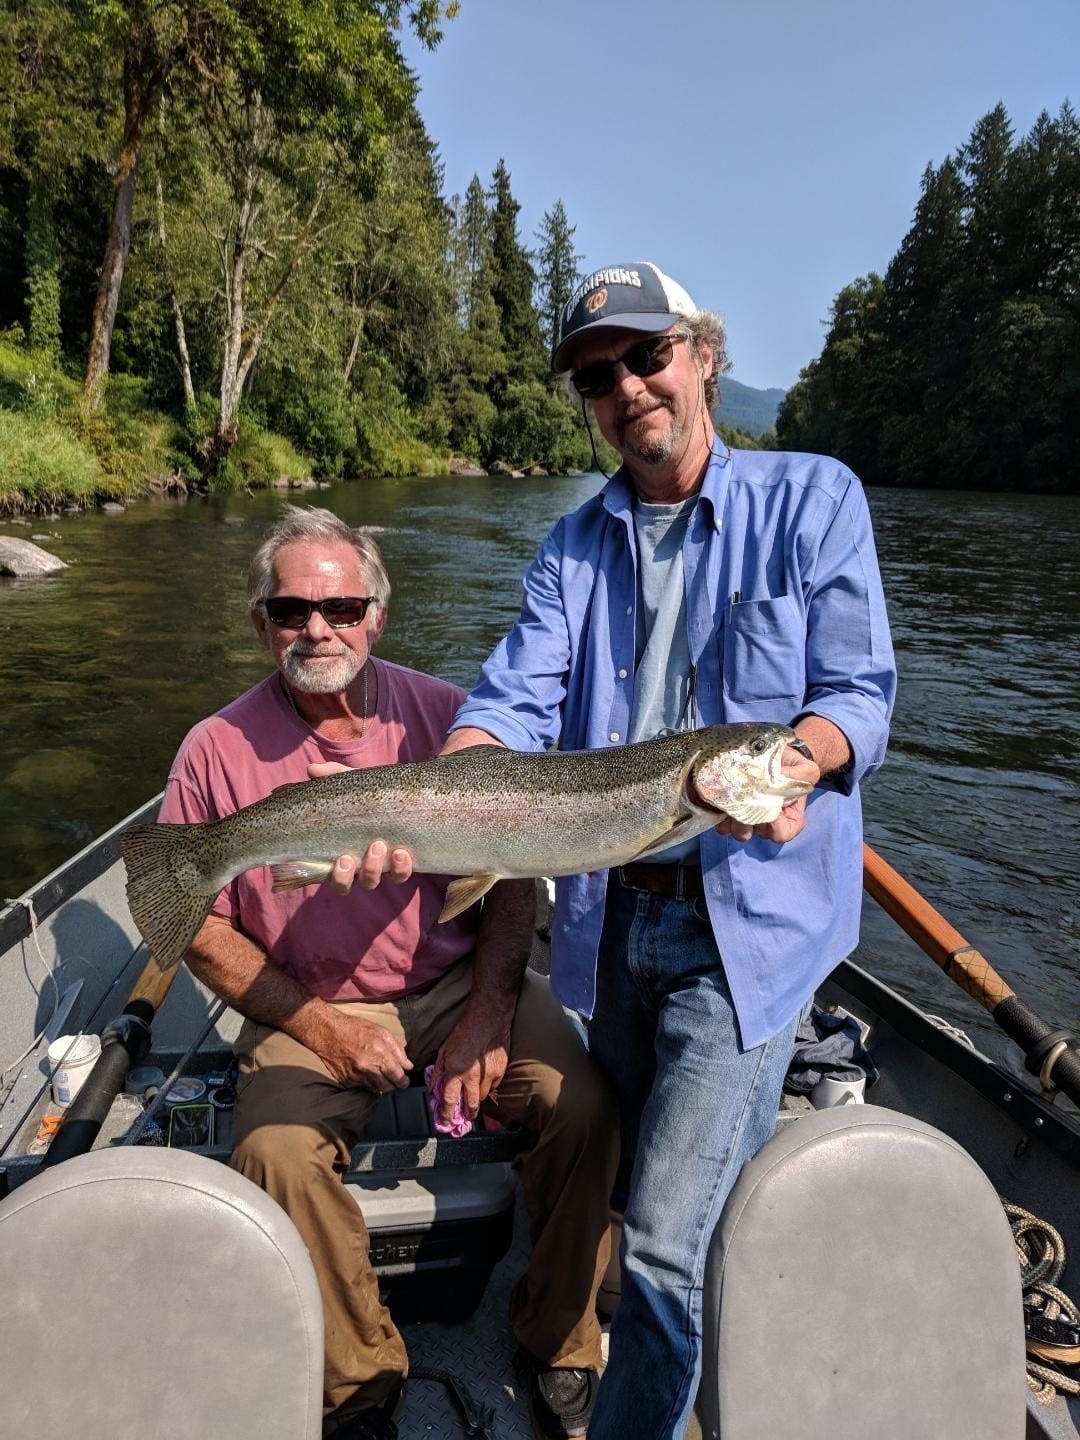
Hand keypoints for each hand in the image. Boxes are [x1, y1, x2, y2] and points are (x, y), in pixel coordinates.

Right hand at [307, 761, 414, 891]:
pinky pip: (400, 876)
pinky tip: (402, 853)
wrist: (408, 793)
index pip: (326, 873)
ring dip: (371, 869)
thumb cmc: (371, 793)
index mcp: (338, 851)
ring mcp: (379, 867)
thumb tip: (312, 770)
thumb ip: (333, 775)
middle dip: (344, 876)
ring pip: (370, 881)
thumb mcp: (352, 783)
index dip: (327, 874)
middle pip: (345, 884)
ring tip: (378, 846)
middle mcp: (356, 866)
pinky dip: (400, 869)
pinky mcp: (402, 865)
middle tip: (347, 857)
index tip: (332, 860)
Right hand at [316, 1010, 412, 1091]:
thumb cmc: (356, 1028)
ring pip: (376, 1089)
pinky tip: (367, 1073)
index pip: (397, 1076)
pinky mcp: (346, 1081)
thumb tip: (408, 1066)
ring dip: (382, 1085)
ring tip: (382, 1076)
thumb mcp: (381, 1032)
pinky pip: (362, 1087)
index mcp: (379, 1053)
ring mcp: (356, 1076)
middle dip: (394, 1085)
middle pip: (388, 1087)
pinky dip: (367, 1083)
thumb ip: (397, 1049)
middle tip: (395, 1080)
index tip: (405, 1080)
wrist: (328, 1032)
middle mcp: (368, 1067)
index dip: (404, 1081)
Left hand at [430, 1010, 512, 1121]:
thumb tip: (432, 1089)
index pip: (450, 1100)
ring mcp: (489, 1075)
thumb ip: (438, 1071)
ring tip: (473, 1095)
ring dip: (476, 1098)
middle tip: (465, 1118)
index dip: (446, 1114)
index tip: (444, 1121)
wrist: (488, 1019)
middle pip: (471, 1105)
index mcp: (456, 1071)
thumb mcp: (444, 1050)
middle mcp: (473, 1077)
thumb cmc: (464, 1032)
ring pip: (482, 1097)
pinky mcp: (501, 1071)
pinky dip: (487, 1086)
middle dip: (467, 1115)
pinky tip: (483, 1079)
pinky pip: (493, 1086)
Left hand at [715, 744, 820, 845]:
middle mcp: (766, 823)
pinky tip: (722, 797)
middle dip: (748, 820)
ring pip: (737, 830)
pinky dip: (719, 814)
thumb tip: (782, 778)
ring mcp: (747, 820)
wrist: (774, 757)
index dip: (775, 826)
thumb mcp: (805, 769)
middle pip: (756, 833)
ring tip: (732, 798)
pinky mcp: (730, 812)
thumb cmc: (792, 766)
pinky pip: (722, 824)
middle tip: (745, 801)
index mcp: (788, 819)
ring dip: (733, 818)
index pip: (782, 834)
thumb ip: (803, 776)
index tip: (770, 809)